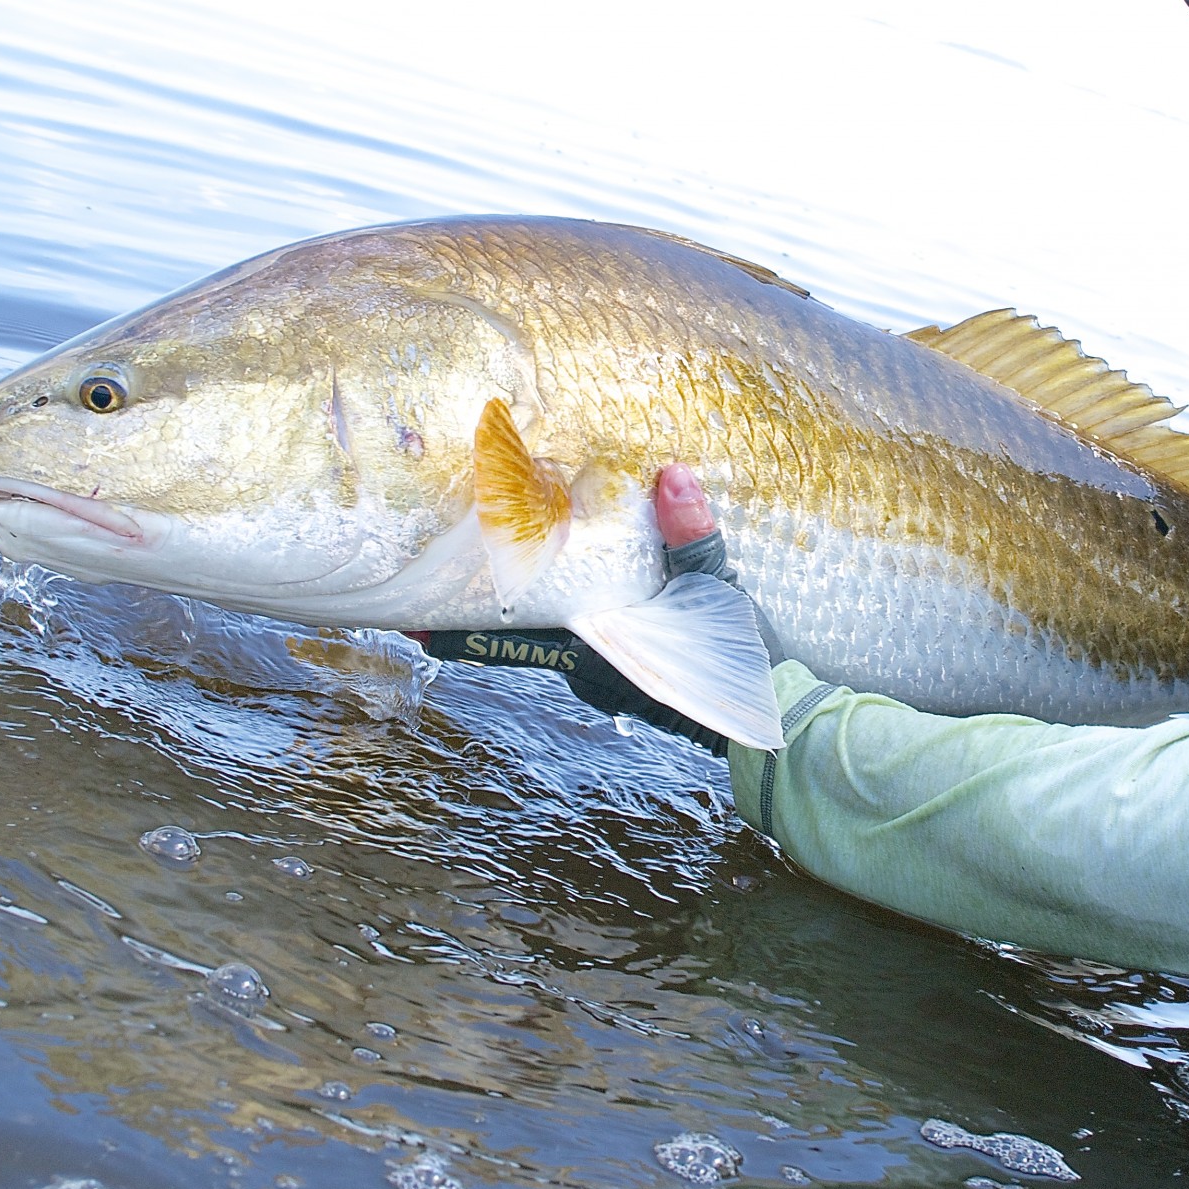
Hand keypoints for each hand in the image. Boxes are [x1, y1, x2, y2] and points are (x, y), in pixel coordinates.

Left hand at [414, 464, 774, 753]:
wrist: (780, 712)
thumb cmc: (745, 658)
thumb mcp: (720, 591)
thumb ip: (693, 537)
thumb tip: (671, 476)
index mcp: (594, 648)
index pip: (508, 638)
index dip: (457, 630)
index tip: (407, 623)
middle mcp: (587, 662)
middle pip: (510, 632)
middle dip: (469, 610)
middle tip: (421, 581)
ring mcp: (604, 663)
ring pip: (538, 630)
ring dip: (506, 606)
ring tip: (468, 569)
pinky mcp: (625, 658)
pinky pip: (570, 629)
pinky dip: (546, 607)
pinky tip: (544, 583)